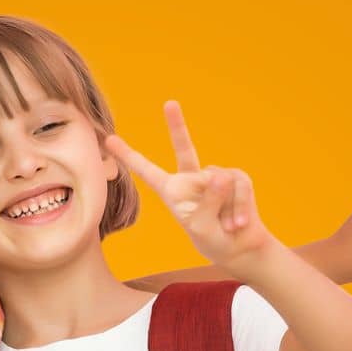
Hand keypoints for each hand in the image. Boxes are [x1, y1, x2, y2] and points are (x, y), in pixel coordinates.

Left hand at [106, 102, 279, 275]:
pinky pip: (240, 184)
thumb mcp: (203, 227)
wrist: (240, 247)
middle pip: (183, 147)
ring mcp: (214, 177)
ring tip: (229, 226)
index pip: (147, 171)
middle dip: (177, 125)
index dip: (129, 156)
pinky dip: (242, 206)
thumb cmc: (213, 240)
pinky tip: (240, 223)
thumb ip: (209, 201)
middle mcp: (191, 179)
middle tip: (170, 103)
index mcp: (172, 192)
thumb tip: (221, 174)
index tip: (109, 140)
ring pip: (222, 180)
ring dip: (228, 208)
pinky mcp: (235, 178)